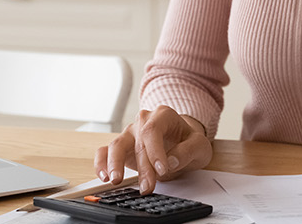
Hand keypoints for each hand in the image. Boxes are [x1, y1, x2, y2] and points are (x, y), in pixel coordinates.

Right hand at [94, 106, 212, 193]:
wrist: (182, 141)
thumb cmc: (189, 141)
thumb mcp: (200, 145)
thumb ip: (188, 151)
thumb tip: (171, 161)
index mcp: (163, 115)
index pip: (153, 130)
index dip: (155, 151)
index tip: (162, 170)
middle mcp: (143, 121)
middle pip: (138, 142)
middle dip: (143, 168)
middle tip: (148, 187)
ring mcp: (129, 134)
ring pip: (116, 145)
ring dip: (115, 165)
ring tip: (116, 181)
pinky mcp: (121, 147)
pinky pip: (104, 152)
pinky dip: (101, 164)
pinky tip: (104, 176)